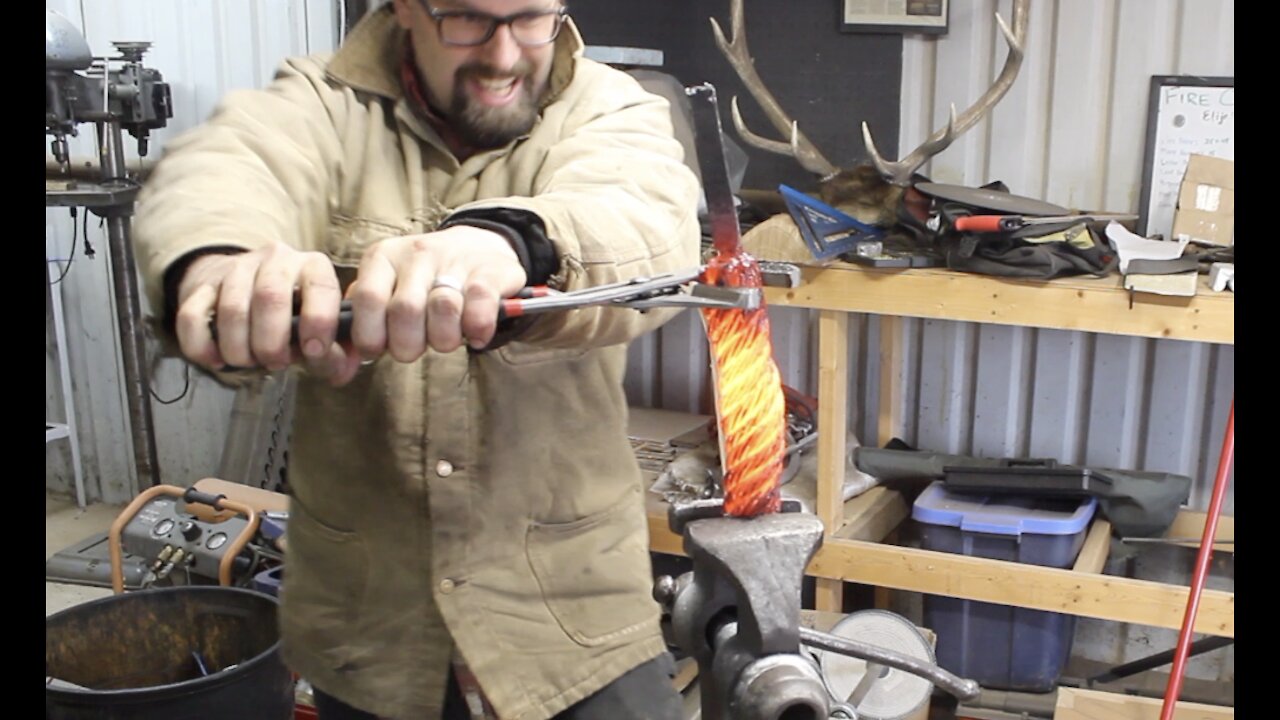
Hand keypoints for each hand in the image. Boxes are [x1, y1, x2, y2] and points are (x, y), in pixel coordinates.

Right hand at [174, 242, 360, 384]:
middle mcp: (277, 260)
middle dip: (272, 341)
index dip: (319, 321)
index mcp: (314, 267)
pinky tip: (217, 360)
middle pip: (270, 296)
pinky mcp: (204, 285)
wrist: (251, 284)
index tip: (314, 350)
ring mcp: (237, 269)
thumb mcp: (329, 326)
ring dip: (239, 347)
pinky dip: (201, 345)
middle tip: (275, 363)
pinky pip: (192, 315)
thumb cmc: (298, 314)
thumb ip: (342, 350)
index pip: (321, 287)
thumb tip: (341, 373)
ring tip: (249, 362)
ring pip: (231, 307)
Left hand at [348, 225, 526, 358]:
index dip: (371, 335)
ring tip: (446, 340)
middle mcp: (416, 254)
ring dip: (444, 339)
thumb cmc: (424, 283)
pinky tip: (475, 336)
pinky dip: (477, 329)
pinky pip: (479, 305)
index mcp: (382, 258)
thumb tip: (338, 371)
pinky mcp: (490, 270)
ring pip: (443, 308)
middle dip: (409, 344)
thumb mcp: (386, 289)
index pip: (366, 299)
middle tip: (417, 347)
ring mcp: (454, 260)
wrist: (478, 248)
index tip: (381, 349)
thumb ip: (362, 323)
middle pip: (405, 310)